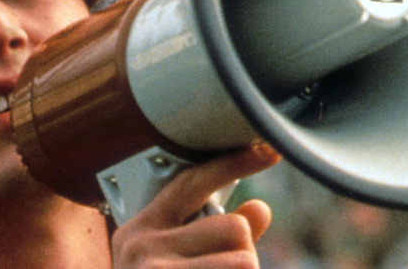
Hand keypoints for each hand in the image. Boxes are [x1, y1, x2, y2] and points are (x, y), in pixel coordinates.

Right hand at [110, 144, 280, 268]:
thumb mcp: (168, 264)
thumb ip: (212, 237)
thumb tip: (259, 210)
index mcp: (140, 229)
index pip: (190, 184)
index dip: (231, 163)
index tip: (266, 150)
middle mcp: (143, 247)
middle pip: (233, 229)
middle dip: (241, 254)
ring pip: (244, 262)